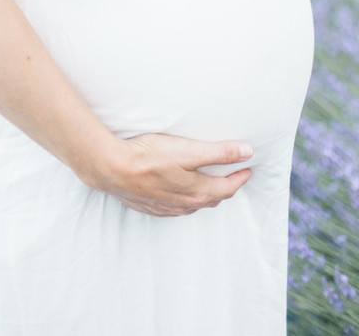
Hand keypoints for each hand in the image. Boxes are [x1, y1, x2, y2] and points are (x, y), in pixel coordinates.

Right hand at [97, 132, 252, 216]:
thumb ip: (218, 152)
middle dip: (225, 187)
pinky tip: (179, 194)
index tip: (248, 168)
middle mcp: (183, 204)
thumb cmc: (148, 156)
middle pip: (211, 198)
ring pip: (192, 205)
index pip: (226, 188)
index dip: (240, 177)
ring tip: (209, 185)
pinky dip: (184, 200)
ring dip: (205, 195)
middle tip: (233, 176)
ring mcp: (165, 207)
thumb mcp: (188, 150)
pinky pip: (174, 207)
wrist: (111, 168)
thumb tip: (247, 152)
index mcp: (196, 192)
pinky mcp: (148, 205)